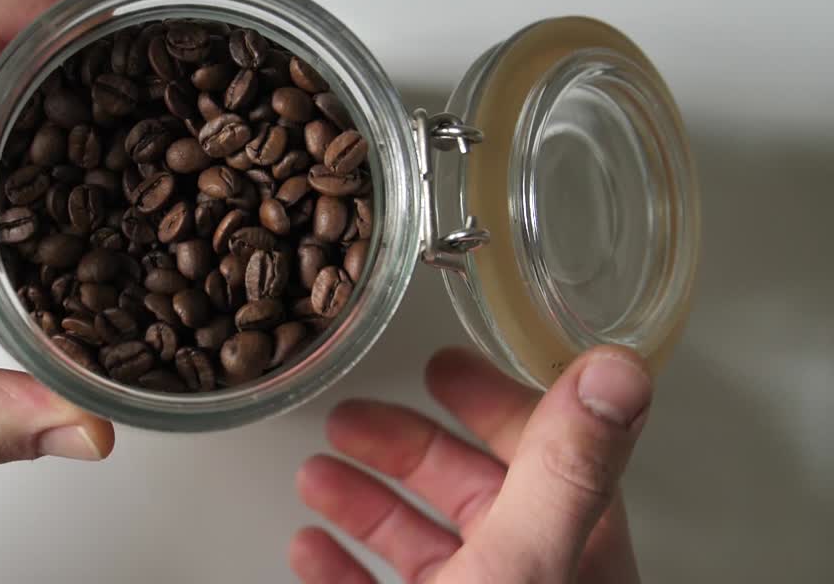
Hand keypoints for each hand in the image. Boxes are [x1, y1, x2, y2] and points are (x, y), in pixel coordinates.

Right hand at [291, 346, 652, 583]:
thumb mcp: (526, 559)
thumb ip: (563, 465)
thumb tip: (616, 370)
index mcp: (572, 552)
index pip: (542, 454)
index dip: (491, 401)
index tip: (444, 366)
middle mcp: (530, 579)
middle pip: (470, 492)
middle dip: (404, 447)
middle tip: (352, 416)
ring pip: (420, 543)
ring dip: (364, 501)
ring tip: (315, 474)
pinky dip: (341, 566)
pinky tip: (311, 548)